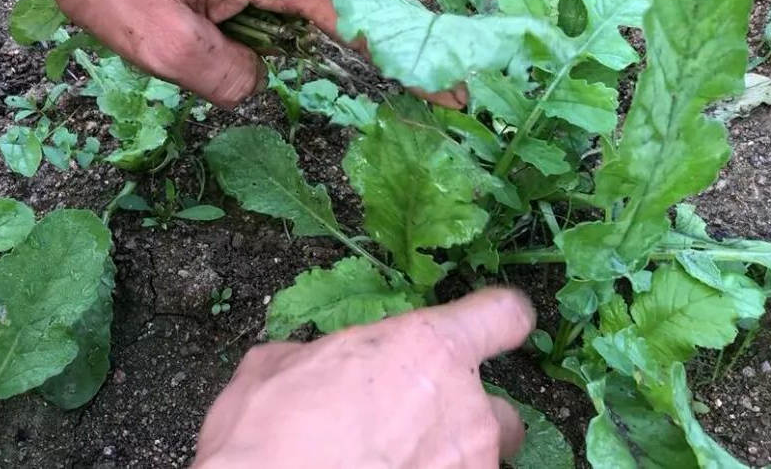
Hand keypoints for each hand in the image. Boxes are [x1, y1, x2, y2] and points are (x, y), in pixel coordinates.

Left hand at [0, 0, 465, 107]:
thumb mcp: (164, 47)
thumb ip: (230, 80)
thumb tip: (257, 80)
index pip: (358, 29)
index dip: (398, 69)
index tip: (449, 96)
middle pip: (306, 12)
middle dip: (264, 46)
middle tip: (195, 46)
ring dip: (230, 20)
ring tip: (163, 7)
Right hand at [192, 289, 535, 468]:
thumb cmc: (268, 436)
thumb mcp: (276, 367)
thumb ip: (318, 356)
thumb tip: (309, 363)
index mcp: (427, 347)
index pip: (503, 315)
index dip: (499, 319)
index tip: (494, 327)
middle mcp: (464, 405)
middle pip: (501, 408)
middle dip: (467, 418)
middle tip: (417, 428)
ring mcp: (468, 465)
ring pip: (483, 459)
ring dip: (449, 459)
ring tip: (397, 462)